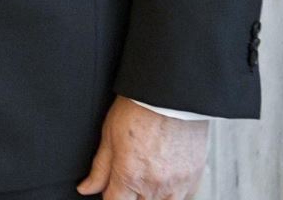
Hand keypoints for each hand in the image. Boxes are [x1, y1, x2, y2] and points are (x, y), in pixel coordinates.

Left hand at [76, 96, 207, 199]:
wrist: (170, 94)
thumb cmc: (138, 108)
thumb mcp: (109, 135)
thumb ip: (100, 168)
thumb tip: (87, 188)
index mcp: (130, 175)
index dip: (110, 197)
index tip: (111, 189)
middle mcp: (155, 184)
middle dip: (131, 195)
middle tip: (130, 176)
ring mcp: (178, 183)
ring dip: (152, 196)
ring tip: (147, 177)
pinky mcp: (195, 176)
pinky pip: (184, 196)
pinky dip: (173, 192)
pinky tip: (165, 177)